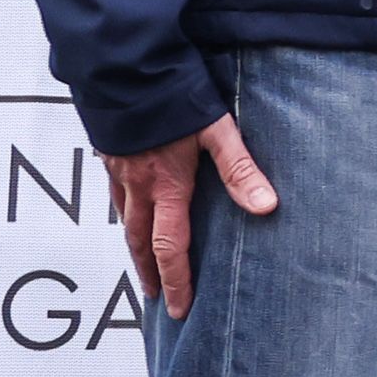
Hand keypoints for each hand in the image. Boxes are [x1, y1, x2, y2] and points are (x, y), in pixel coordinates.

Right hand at [110, 112, 275, 317]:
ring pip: (124, 221)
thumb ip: (241, 170)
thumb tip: (267, 207)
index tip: (178, 308)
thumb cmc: (172, 96)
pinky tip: (130, 212)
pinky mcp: (109, 155)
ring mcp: (118, 172)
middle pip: (141, 242)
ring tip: (143, 265)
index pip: (170, 247)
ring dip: (134, 248)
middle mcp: (137, 186)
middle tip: (155, 297)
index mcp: (166, 187)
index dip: (176, 280)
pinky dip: (124, 215)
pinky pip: (115, 196)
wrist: (123, 68)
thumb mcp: (217, 131)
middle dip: (150, 273)